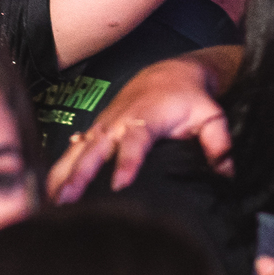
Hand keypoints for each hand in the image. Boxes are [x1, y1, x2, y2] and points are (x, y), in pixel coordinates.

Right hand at [47, 57, 233, 202]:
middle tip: (67, 199)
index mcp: (146, 118)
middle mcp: (118, 122)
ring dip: (62, 174)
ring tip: (49, 200)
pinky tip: (47, 191)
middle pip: (95, 149)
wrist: (167, 73)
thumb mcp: (211, 116)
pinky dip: (58, 169)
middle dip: (79, 174)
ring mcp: (103, 126)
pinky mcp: (95, 131)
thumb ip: (219, 144)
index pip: (135, 141)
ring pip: (77, 150)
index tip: (119, 184)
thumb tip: (226, 174)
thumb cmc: (188, 98)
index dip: (127, 162)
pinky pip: (73, 151)